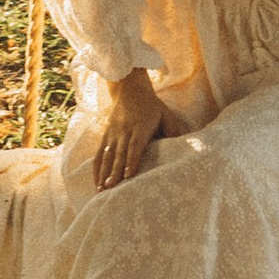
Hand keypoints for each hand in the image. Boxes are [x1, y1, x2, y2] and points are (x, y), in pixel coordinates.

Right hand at [92, 67, 166, 190]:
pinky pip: (99, 153)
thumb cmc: (152, 106)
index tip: (129, 175)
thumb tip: (182, 147)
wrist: (129, 89)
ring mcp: (113, 133)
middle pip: (119, 153)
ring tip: (102, 189)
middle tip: (111, 188)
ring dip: (103, 172)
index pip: (135, 145)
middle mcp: (124, 130)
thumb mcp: (166, 114)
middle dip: (114, 172)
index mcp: (140, 126)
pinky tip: (97, 182)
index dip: (132, 160)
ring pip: (106, 155)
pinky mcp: (106, 135)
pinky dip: (96, 168)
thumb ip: (172, 130)